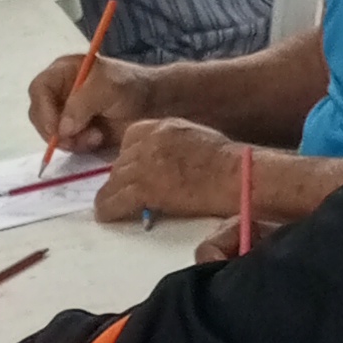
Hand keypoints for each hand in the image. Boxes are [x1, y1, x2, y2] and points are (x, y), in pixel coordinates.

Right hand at [32, 50, 166, 155]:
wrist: (155, 105)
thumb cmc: (132, 87)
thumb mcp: (108, 88)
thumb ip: (82, 104)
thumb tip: (62, 129)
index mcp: (64, 71)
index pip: (39, 89)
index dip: (43, 110)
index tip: (56, 130)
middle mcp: (60, 91)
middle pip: (39, 114)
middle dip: (55, 130)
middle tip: (75, 139)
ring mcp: (67, 113)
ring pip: (51, 132)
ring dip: (71, 140)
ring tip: (96, 136)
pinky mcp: (76, 132)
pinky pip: (66, 144)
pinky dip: (78, 146)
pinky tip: (98, 139)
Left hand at [99, 117, 241, 219]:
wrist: (236, 177)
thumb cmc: (229, 163)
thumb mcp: (197, 139)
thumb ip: (174, 144)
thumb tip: (164, 162)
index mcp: (164, 126)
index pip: (131, 138)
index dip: (128, 156)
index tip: (131, 170)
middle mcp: (150, 141)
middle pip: (121, 160)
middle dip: (121, 177)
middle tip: (123, 192)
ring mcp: (145, 164)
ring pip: (115, 180)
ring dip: (112, 193)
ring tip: (109, 206)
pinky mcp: (145, 188)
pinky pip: (116, 199)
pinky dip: (109, 209)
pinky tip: (106, 215)